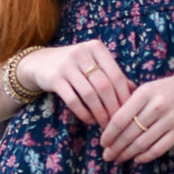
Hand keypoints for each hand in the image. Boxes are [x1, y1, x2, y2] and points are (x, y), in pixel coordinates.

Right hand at [17, 41, 133, 126]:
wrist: (39, 63)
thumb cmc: (74, 66)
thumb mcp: (93, 64)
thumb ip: (112, 75)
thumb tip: (134, 92)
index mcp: (96, 48)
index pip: (116, 75)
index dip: (124, 96)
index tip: (128, 112)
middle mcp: (82, 53)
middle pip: (104, 86)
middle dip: (112, 108)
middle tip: (117, 124)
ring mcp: (67, 64)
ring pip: (89, 95)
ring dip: (99, 113)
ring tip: (104, 125)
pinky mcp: (54, 78)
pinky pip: (73, 100)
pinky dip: (84, 113)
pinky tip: (89, 120)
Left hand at [100, 68, 173, 163]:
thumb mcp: (152, 86)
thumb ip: (132, 100)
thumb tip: (110, 120)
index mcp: (145, 92)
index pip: (120, 117)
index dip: (109, 133)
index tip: (102, 143)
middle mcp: (157, 105)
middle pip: (129, 133)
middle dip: (115, 147)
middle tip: (107, 156)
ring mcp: (170, 119)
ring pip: (142, 143)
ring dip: (128, 154)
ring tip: (119, 159)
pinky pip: (159, 148)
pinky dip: (146, 156)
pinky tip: (138, 159)